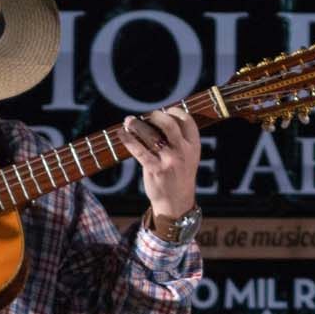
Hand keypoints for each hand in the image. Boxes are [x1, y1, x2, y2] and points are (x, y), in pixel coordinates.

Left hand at [122, 107, 201, 221]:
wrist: (176, 203)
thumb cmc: (178, 176)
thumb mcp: (188, 158)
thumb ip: (179, 140)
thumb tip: (158, 119)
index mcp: (193, 147)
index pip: (187, 121)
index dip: (175, 112)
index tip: (165, 110)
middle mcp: (183, 152)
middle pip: (169, 124)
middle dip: (156, 116)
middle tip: (148, 116)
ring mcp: (169, 161)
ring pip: (151, 135)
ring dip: (137, 125)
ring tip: (129, 121)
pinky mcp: (155, 170)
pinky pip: (139, 150)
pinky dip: (128, 139)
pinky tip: (121, 134)